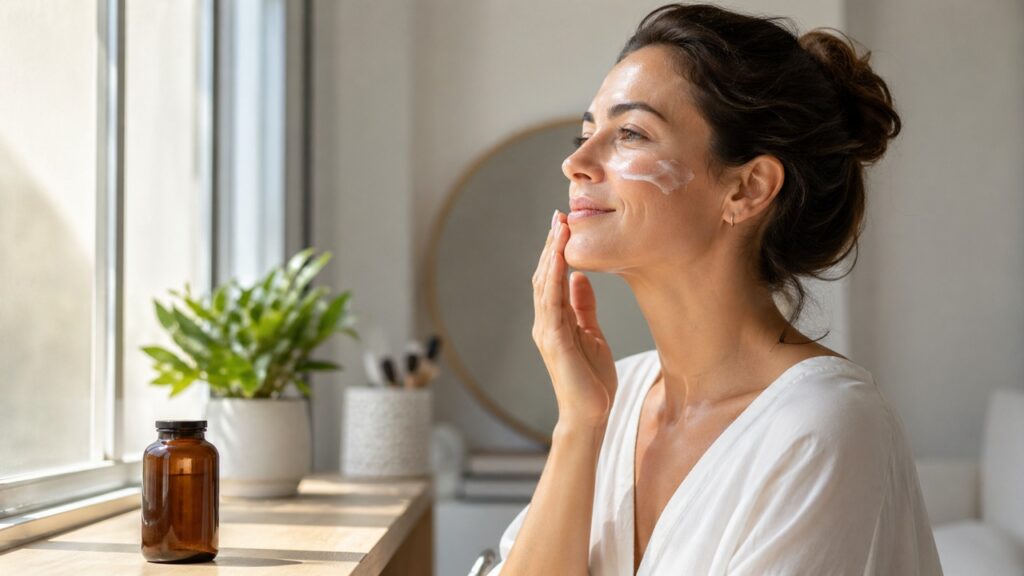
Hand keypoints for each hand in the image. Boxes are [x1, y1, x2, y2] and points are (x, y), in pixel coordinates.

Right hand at [532, 210, 617, 430]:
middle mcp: (545, 322)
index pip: (552, 278)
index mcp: (555, 321)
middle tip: (560, 215)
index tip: (565, 224)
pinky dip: (555, 278)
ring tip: (559, 227)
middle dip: (551, 244)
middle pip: (545, 275)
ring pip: (545, 284)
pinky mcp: (554, 341)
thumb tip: (580, 278)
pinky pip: (552, 303)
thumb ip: (583, 307)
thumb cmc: (592, 381)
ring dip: (551, 254)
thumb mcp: (592, 335)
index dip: (557, 251)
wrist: (589, 415)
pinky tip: (561, 259)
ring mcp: (547, 331)